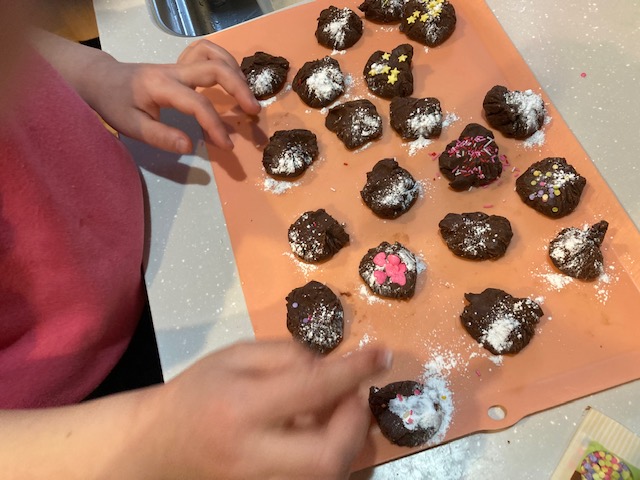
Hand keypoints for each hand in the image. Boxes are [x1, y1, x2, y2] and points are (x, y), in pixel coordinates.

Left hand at [89, 39, 259, 152]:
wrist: (101, 79)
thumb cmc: (115, 104)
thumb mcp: (131, 126)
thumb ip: (160, 137)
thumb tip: (189, 146)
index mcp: (161, 86)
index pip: (197, 104)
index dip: (216, 126)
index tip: (227, 146)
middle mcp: (174, 70)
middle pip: (215, 69)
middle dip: (239, 89)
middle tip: (253, 111)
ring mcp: (179, 64)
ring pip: (215, 56)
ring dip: (236, 72)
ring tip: (247, 95)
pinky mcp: (181, 64)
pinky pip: (208, 53)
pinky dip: (224, 62)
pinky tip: (230, 80)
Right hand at [154, 341, 391, 479]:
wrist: (161, 446)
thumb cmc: (199, 392)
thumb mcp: (236, 356)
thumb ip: (286, 356)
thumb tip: (333, 364)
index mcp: (242, 408)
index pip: (311, 389)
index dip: (354, 371)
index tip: (382, 354)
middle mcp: (253, 456)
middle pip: (327, 457)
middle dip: (356, 424)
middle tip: (356, 396)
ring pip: (326, 477)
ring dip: (349, 442)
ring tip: (340, 412)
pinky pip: (314, 479)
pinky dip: (332, 455)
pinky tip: (323, 433)